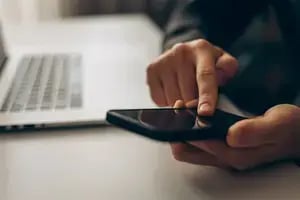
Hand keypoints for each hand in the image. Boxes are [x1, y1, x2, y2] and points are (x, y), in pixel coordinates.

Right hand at [147, 39, 237, 114]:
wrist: (184, 53)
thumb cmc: (205, 63)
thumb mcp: (222, 62)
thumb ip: (228, 68)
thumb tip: (221, 74)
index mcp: (201, 49)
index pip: (204, 76)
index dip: (206, 96)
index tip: (205, 113)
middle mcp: (180, 52)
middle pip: (188, 93)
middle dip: (194, 105)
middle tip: (199, 102)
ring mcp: (164, 61)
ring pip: (173, 100)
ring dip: (181, 105)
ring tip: (186, 93)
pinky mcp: (151, 70)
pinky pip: (160, 100)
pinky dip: (168, 102)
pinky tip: (174, 92)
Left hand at [171, 102, 299, 169]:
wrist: (295, 133)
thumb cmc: (288, 128)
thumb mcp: (276, 124)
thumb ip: (254, 131)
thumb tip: (231, 135)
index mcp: (235, 155)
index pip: (200, 146)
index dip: (188, 127)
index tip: (184, 108)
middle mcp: (226, 158)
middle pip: (188, 153)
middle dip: (178, 132)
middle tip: (180, 109)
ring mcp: (224, 154)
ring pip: (191, 149)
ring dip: (184, 131)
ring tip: (186, 109)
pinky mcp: (224, 148)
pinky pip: (199, 143)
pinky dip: (193, 130)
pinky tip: (196, 115)